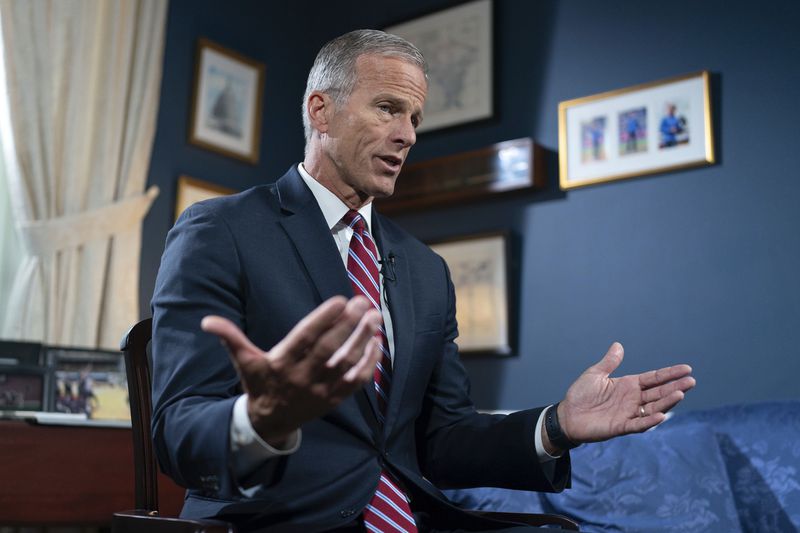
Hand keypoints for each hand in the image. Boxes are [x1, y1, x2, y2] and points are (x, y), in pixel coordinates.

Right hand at [201, 295, 381, 445]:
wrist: (269, 423)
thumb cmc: (259, 384)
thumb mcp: (244, 361)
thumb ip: (230, 338)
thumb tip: (206, 321)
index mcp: (280, 363)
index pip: (304, 338)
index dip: (322, 319)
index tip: (340, 300)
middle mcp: (301, 377)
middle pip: (329, 349)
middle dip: (348, 325)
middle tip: (363, 303)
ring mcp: (320, 389)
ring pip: (346, 363)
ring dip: (362, 340)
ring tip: (374, 317)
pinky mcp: (334, 399)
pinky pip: (356, 383)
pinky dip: (369, 364)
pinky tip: (377, 343)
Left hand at [557, 342, 694, 444]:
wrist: (567, 415)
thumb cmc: (581, 394)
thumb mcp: (595, 374)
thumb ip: (609, 362)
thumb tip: (618, 345)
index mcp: (629, 385)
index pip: (654, 378)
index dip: (670, 374)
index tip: (687, 369)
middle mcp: (633, 399)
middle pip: (658, 393)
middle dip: (675, 387)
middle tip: (691, 381)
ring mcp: (629, 413)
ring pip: (653, 408)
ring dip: (667, 402)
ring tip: (680, 394)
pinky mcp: (621, 426)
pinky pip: (638, 424)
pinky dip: (649, 421)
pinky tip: (660, 416)